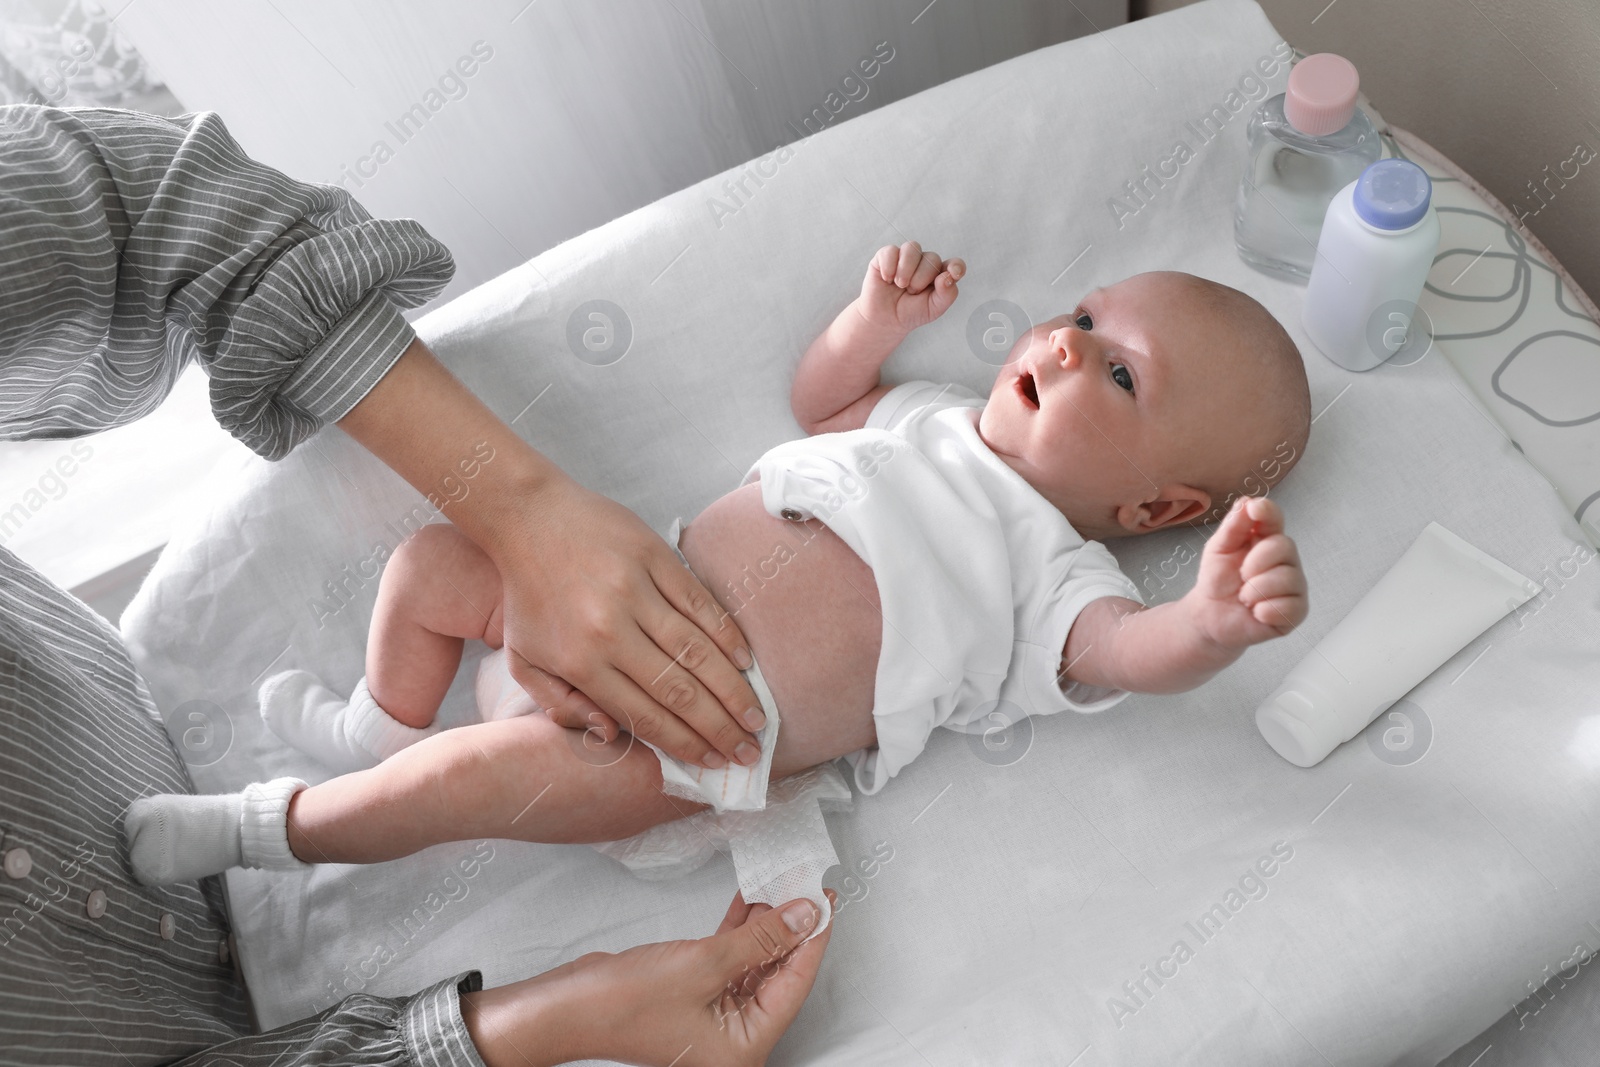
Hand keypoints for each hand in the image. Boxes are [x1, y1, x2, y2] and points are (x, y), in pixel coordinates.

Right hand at [463, 891, 835, 1066]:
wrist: (566, 1006)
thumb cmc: (622, 1005)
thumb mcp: (705, 964)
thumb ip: (760, 939)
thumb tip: (804, 917)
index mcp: (744, 1048)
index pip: (794, 985)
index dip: (812, 939)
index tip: (825, 901)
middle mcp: (734, 1038)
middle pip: (777, 974)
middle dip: (791, 928)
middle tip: (806, 885)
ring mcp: (715, 1016)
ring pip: (755, 962)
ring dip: (766, 924)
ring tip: (783, 882)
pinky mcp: (695, 994)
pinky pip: (731, 959)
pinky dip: (740, 930)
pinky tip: (751, 898)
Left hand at [491, 473, 763, 769]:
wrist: (527, 517)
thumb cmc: (527, 595)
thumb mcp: (523, 660)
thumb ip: (562, 705)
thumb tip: (613, 735)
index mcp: (580, 662)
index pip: (645, 715)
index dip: (685, 744)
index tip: (713, 762)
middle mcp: (611, 630)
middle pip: (679, 691)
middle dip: (719, 729)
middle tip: (749, 752)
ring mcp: (637, 591)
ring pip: (697, 652)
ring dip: (733, 690)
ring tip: (757, 718)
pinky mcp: (656, 558)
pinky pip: (701, 604)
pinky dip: (728, 636)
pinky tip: (745, 663)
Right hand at [856, 240, 963, 334]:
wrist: (885, 320)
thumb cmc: (910, 313)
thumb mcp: (933, 309)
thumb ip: (946, 294)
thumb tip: (948, 276)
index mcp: (940, 275)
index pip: (954, 264)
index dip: (956, 266)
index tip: (954, 273)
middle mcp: (925, 263)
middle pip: (932, 258)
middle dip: (921, 278)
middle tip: (911, 292)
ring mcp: (906, 257)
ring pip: (912, 248)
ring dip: (906, 269)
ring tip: (900, 285)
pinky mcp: (886, 256)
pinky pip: (891, 251)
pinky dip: (889, 266)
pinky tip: (887, 279)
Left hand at [1183, 496, 1307, 649]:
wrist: (1210, 614)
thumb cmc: (1218, 579)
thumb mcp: (1219, 548)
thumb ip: (1233, 526)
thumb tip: (1247, 501)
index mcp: (1267, 539)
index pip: (1275, 518)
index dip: (1268, 512)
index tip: (1255, 510)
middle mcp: (1286, 560)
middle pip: (1284, 546)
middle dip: (1255, 562)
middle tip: (1241, 575)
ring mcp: (1294, 585)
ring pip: (1287, 578)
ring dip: (1255, 591)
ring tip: (1244, 597)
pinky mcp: (1297, 611)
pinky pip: (1287, 607)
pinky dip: (1263, 611)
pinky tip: (1255, 612)